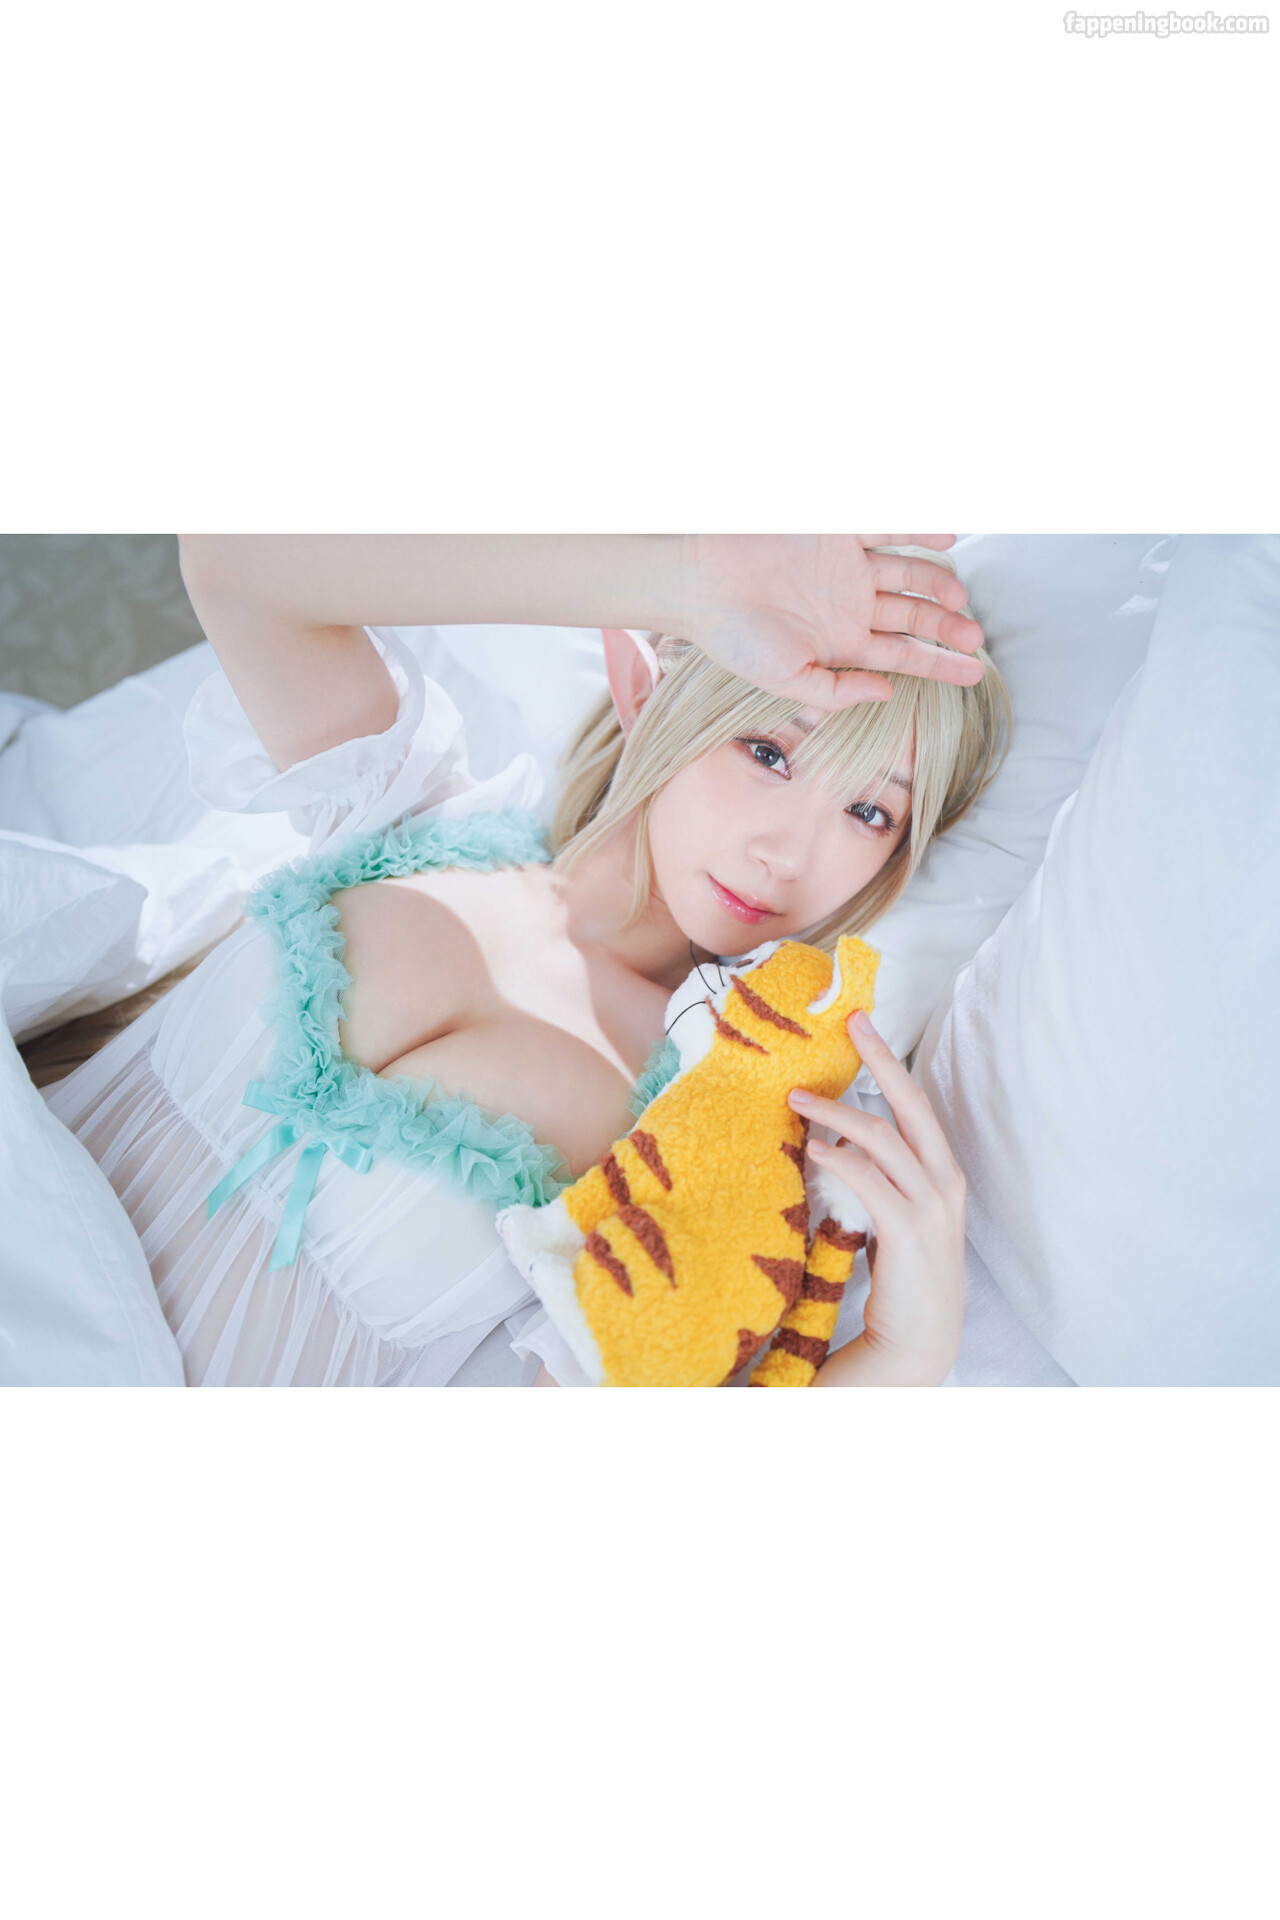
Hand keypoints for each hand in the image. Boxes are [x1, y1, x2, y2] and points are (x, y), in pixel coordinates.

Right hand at [678, 535, 986, 709]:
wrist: (695, 581)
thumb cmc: (732, 637)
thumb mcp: (785, 680)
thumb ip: (837, 692)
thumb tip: (888, 692)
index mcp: (843, 644)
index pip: (904, 656)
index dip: (941, 665)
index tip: (977, 673)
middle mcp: (851, 605)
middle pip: (914, 616)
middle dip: (947, 628)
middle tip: (974, 636)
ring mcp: (846, 567)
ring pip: (909, 574)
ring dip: (938, 585)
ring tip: (958, 599)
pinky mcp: (835, 530)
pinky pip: (887, 527)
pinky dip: (918, 532)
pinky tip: (947, 540)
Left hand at [787, 1010, 965, 1385]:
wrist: (920, 1339)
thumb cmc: (903, 1277)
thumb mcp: (896, 1216)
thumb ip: (878, 1178)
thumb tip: (833, 1141)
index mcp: (943, 1172)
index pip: (916, 1104)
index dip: (889, 1063)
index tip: (862, 1025)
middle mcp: (944, 1181)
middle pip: (910, 1103)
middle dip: (879, 1059)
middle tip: (850, 1024)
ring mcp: (932, 1205)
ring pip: (883, 1137)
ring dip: (836, 1112)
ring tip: (797, 1100)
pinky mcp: (910, 1230)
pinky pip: (871, 1180)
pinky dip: (840, 1158)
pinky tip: (814, 1150)